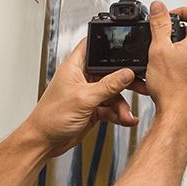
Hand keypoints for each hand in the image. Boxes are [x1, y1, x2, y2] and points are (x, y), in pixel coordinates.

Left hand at [24, 39, 148, 158]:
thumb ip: (108, 85)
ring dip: (122, 104)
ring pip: (113, 92)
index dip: (109, 43)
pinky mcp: (93, 108)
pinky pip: (111, 107)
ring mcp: (88, 93)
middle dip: (126, 79)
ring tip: (127, 114)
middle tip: (141, 85)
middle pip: (110, 71)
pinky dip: (119, 114)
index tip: (128, 47)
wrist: (44, 142)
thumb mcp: (84, 99)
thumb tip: (126, 73)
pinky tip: (126, 119)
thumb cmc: (50, 117)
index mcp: (75, 67)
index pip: (93, 46)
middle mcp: (82, 78)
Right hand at [142, 1, 186, 122]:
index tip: (168, 17)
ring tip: (163, 58)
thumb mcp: (158, 49)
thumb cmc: (171, 88)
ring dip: (179, 48)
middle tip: (162, 39)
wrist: (178, 116)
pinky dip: (183, 62)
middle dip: (177, 32)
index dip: (181, 10)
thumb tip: (159, 6)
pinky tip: (169, 72)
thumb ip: (159, 24)